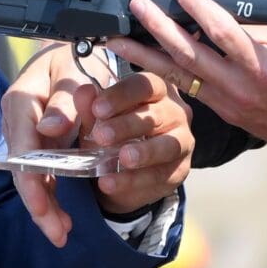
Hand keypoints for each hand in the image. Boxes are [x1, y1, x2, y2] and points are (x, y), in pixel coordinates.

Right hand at [1, 43, 109, 246]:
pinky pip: (40, 173)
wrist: (70, 48)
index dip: (32, 182)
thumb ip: (64, 101)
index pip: (22, 149)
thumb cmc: (73, 57)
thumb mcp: (72, 72)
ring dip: (45, 207)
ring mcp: (24, 134)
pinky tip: (62, 218)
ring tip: (62, 233)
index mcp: (21, 102)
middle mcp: (16, 121)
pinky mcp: (35, 143)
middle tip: (58, 235)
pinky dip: (50, 195)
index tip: (45, 208)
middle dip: (38, 206)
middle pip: (22, 171)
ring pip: (30, 177)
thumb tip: (50, 130)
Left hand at [88, 68, 192, 215]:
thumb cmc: (113, 135)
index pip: (144, 85)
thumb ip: (90, 107)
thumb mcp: (98, 121)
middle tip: (102, 136)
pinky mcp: (180, 170)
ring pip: (168, 144)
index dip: (121, 95)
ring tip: (122, 158)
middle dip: (128, 125)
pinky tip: (110, 182)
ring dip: (144, 152)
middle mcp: (175, 112)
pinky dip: (134, 180)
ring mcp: (182, 141)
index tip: (97, 109)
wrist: (120, 173)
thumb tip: (84, 92)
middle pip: (156, 114)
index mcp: (156, 91)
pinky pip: (160, 175)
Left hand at [107, 0, 266, 179]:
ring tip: (117, 38)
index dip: (202, 11)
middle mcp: (241, 89)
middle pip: (191, 55)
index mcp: (264, 69)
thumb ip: (254, 30)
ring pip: (179, 75)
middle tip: (136, 7)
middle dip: (159, 29)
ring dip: (145, 55)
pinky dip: (166, 70)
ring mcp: (227, 104)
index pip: (226, 35)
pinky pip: (188, 87)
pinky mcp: (221, 113)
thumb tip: (221, 9)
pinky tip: (145, 56)